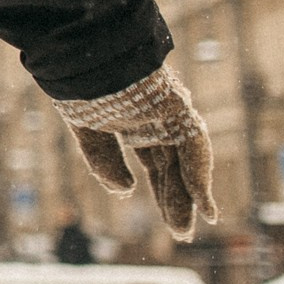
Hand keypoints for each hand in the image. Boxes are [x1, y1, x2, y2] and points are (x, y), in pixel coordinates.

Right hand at [55, 63, 219, 241]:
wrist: (81, 49)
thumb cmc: (77, 80)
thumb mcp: (85, 127)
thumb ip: (103, 160)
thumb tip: (126, 192)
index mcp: (133, 122)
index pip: (153, 161)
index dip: (157, 187)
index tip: (158, 212)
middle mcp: (155, 122)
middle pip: (170, 168)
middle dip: (174, 200)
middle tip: (180, 233)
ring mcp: (168, 116)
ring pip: (184, 165)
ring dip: (188, 199)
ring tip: (185, 231)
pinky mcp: (177, 110)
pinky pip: (194, 149)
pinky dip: (199, 180)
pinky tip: (205, 209)